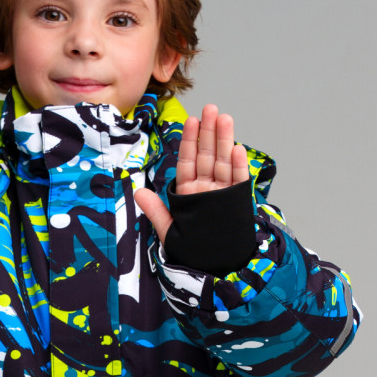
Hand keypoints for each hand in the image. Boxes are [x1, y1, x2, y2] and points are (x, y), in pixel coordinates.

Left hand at [135, 104, 248, 244]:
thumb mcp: (169, 230)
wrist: (214, 267)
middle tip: (210, 108)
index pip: (187, 162)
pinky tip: (236, 148)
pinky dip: (239, 166)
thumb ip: (156, 210)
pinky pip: (239, 181)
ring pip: (224, 162)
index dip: (188, 141)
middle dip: (208, 132)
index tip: (190, 120)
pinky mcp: (237, 202)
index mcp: (188, 193)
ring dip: (224, 141)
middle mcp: (206, 189)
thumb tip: (138, 192)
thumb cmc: (191, 250)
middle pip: (207, 156)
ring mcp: (223, 194)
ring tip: (224, 118)